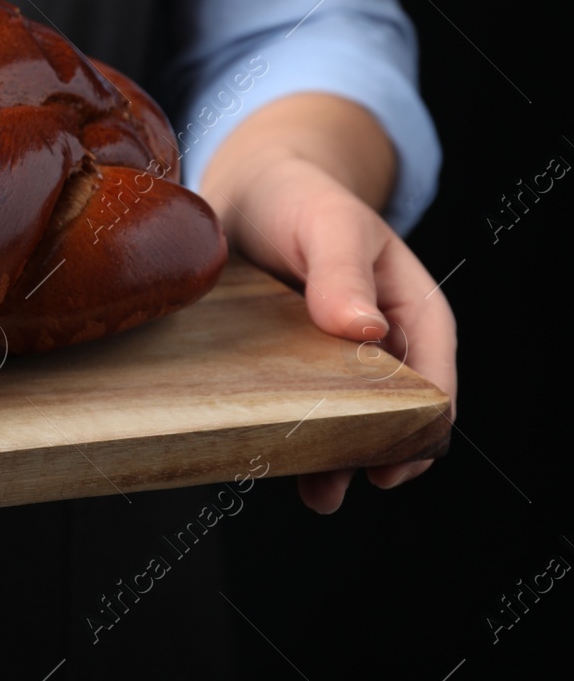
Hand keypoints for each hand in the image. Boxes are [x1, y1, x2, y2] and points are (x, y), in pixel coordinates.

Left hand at [199, 94, 456, 513]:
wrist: (248, 190)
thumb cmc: (300, 199)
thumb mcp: (328, 225)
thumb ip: (344, 274)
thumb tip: (365, 329)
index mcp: (412, 313)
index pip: (434, 384)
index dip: (419, 430)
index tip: (389, 465)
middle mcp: (379, 345)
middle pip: (389, 418)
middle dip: (369, 457)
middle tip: (330, 488)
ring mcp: (332, 360)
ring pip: (343, 424)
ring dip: (329, 460)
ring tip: (311, 493)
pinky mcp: (286, 366)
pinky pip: (297, 410)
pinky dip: (288, 436)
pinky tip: (266, 457)